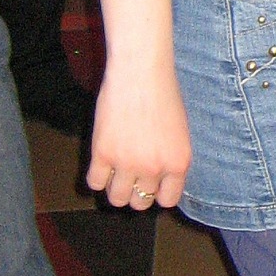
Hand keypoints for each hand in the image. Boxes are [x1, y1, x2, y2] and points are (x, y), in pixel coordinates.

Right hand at [87, 64, 191, 208]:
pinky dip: (97, 177)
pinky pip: (95, 182)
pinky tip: (101, 164)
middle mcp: (154, 168)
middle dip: (136, 193)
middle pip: (141, 203)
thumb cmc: (163, 93)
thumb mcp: (180, 131)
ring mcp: (127, 163)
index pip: (167, 200)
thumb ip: (171, 158)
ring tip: (115, 174)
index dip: (157, 193)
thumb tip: (159, 179)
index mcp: (178, 163)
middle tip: (131, 177)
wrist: (140, 72)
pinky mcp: (103, 153)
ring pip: (117, 199)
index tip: (151, 185)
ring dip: (116, 189)